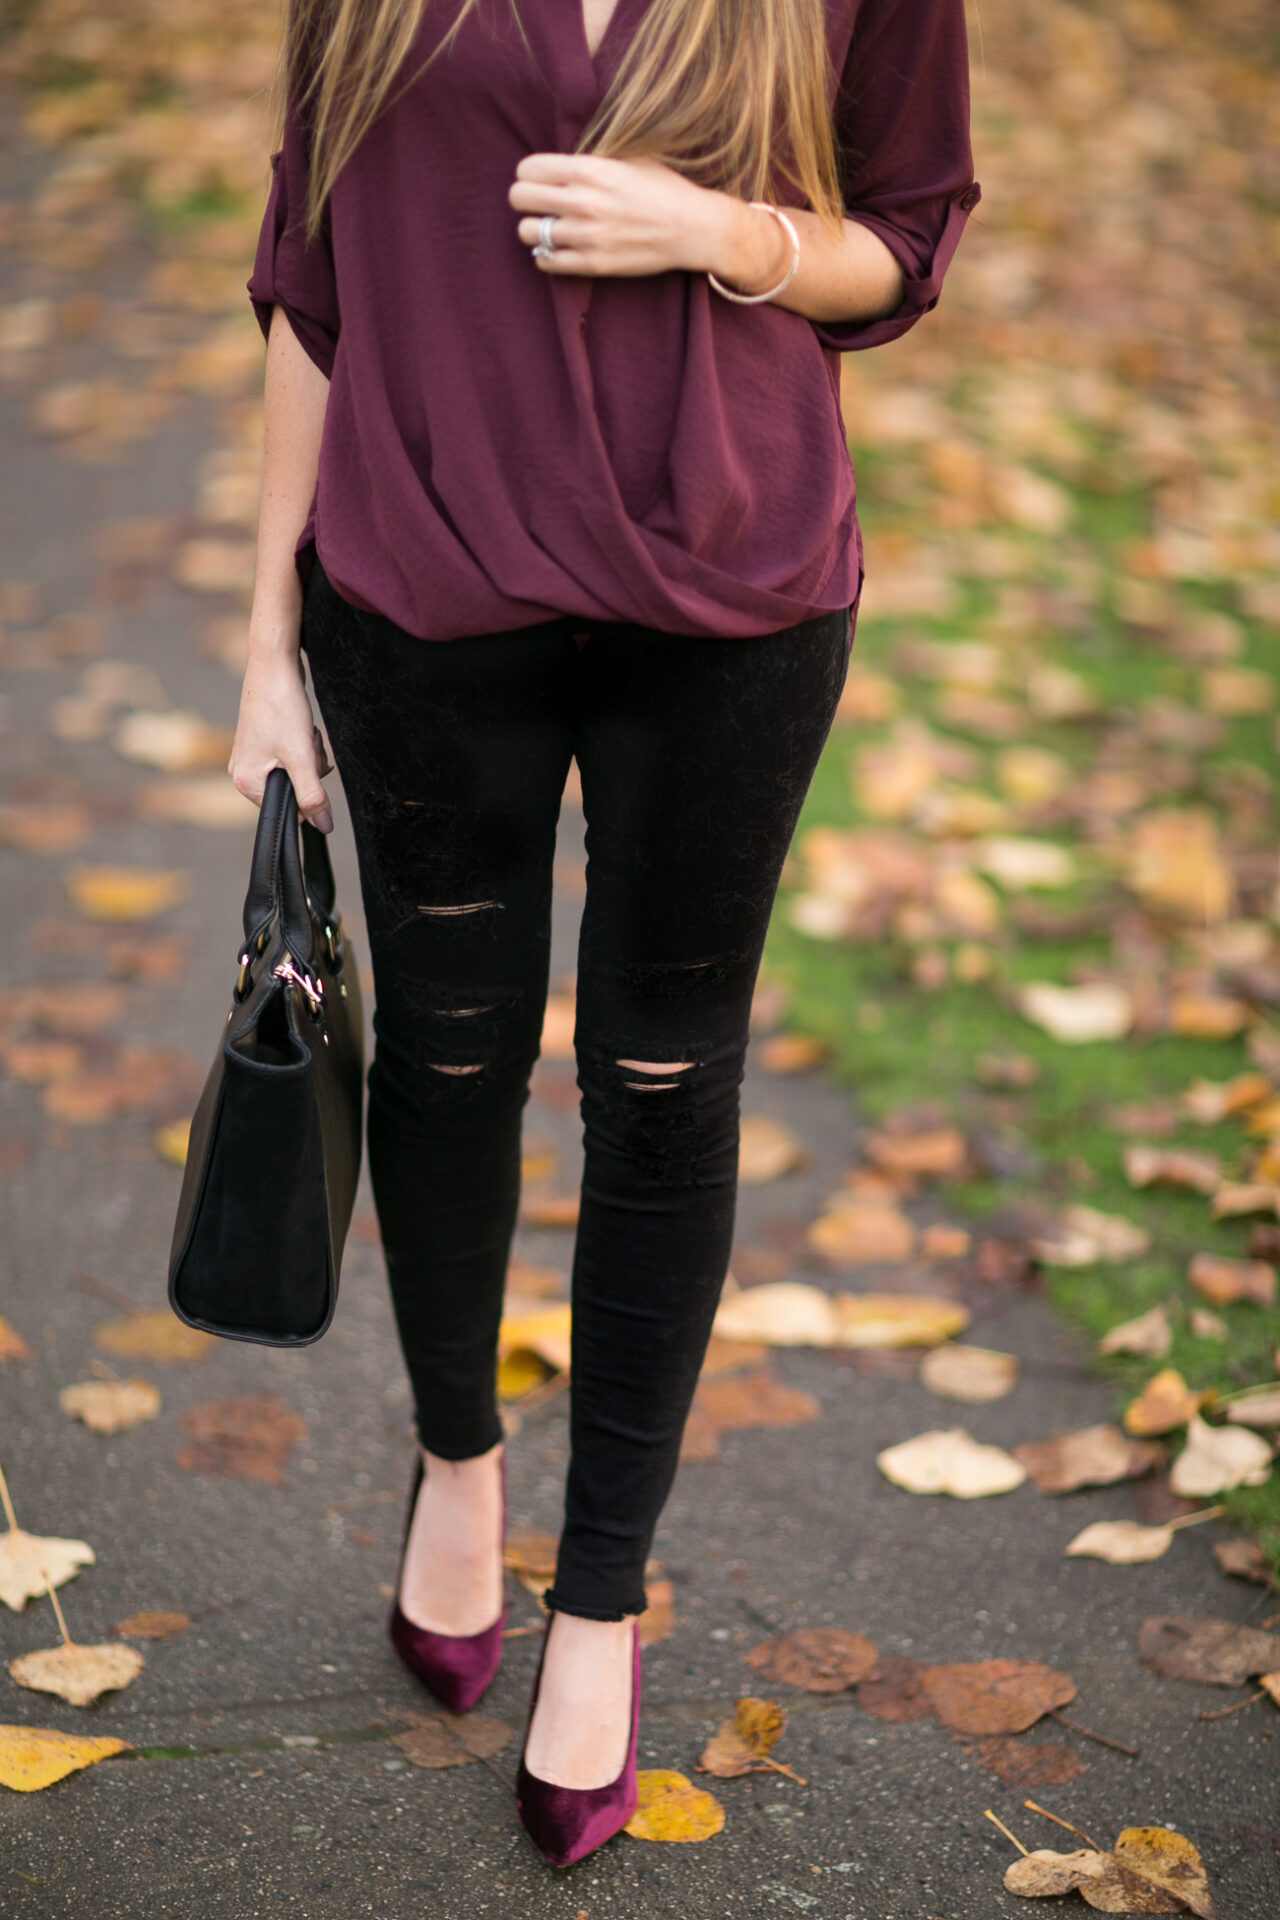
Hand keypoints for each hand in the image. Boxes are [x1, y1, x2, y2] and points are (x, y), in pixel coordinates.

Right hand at [228, 649, 333, 832]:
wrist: (274, 665)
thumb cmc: (282, 708)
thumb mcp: (302, 756)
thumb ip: (312, 795)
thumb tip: (324, 827)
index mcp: (246, 782)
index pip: (289, 811)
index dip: (308, 792)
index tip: (308, 765)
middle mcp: (243, 772)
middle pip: (293, 790)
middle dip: (309, 770)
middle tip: (305, 744)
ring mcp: (252, 757)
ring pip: (296, 772)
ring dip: (309, 756)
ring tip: (303, 732)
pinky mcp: (262, 743)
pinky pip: (292, 757)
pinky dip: (303, 745)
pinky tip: (301, 727)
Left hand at [509, 151, 741, 279]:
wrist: (692, 229)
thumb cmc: (662, 188)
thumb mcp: (628, 157)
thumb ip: (590, 159)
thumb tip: (559, 161)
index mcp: (589, 170)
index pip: (528, 168)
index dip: (529, 173)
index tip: (540, 179)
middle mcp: (584, 202)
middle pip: (519, 198)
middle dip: (524, 199)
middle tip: (538, 203)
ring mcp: (587, 236)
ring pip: (527, 232)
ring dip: (534, 229)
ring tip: (549, 226)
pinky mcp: (593, 264)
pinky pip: (545, 262)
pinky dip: (545, 255)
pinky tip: (559, 247)